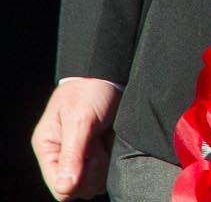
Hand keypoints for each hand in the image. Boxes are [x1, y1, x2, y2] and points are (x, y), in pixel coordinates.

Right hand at [33, 78, 117, 198]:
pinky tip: (111, 140)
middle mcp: (62, 155)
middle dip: (93, 169)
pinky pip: (106, 170)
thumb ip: (72, 155)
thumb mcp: (80, 120)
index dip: (79, 180)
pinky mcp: (97, 151)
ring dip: (104, 164)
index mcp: (48, 148)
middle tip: (98, 142)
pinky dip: (112, 158)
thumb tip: (66, 187)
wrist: (109, 73)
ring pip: (94, 182)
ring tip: (104, 138)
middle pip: (78, 188)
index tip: (92, 155)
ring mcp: (80, 155)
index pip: (59, 187)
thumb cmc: (90, 91)